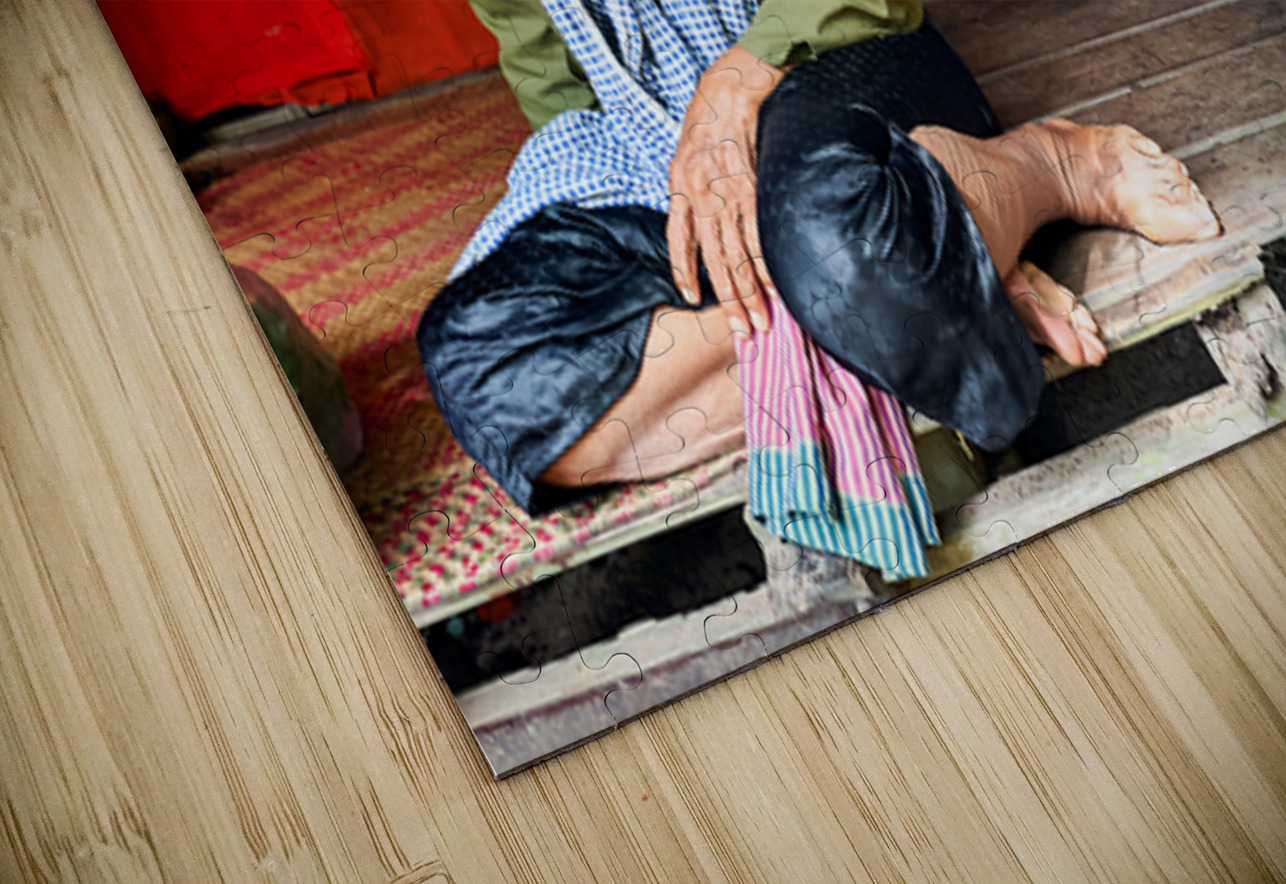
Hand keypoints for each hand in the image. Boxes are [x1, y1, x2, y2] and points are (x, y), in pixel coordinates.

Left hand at [667, 46, 785, 335]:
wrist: (730, 89)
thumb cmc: (708, 123)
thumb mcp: (682, 157)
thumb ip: (687, 192)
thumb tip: (696, 226)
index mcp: (678, 190)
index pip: (678, 241)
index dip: (684, 272)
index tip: (691, 299)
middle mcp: (700, 197)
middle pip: (715, 261)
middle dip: (729, 300)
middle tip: (742, 331)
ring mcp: (727, 195)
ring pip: (738, 255)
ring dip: (751, 292)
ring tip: (762, 320)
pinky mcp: (753, 188)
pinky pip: (760, 235)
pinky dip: (767, 263)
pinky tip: (774, 285)